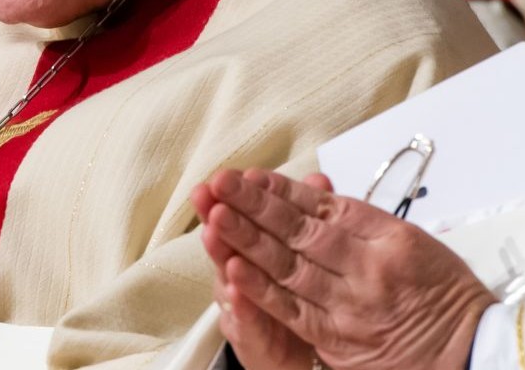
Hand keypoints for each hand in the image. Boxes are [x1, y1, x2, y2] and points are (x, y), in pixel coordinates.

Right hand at [193, 176, 328, 369]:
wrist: (295, 351)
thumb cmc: (294, 296)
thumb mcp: (304, 252)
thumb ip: (309, 215)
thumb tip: (318, 178)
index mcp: (256, 246)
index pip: (245, 213)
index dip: (238, 193)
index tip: (229, 173)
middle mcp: (241, 271)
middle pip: (227, 238)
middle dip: (216, 214)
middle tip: (207, 193)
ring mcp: (240, 303)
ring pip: (228, 276)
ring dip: (220, 253)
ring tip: (212, 231)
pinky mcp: (248, 336)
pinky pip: (244, 321)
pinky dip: (240, 306)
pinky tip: (238, 291)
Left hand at [197, 169, 494, 369]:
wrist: (471, 350)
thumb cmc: (446, 296)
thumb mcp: (414, 242)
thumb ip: (365, 223)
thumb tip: (321, 199)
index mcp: (387, 235)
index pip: (323, 206)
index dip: (283, 190)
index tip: (252, 176)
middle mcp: (367, 265)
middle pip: (299, 229)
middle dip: (254, 204)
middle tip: (221, 183)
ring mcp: (350, 302)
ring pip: (288, 264)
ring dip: (247, 239)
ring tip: (216, 215)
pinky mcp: (337, 337)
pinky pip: (291, 309)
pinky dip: (261, 288)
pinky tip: (234, 268)